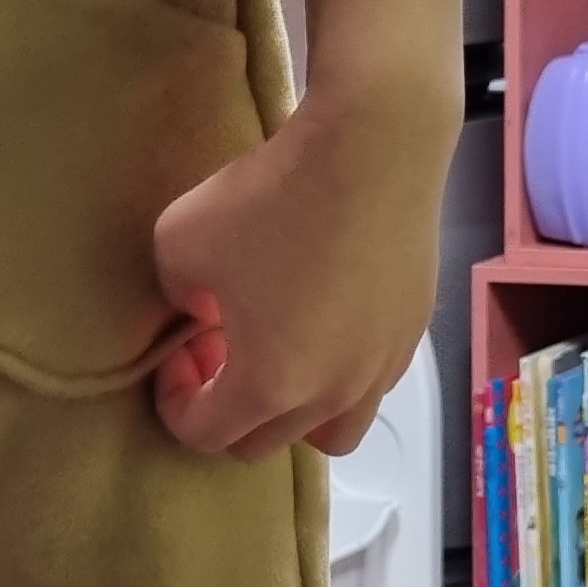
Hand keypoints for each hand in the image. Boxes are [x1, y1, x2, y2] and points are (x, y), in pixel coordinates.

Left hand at [149, 82, 451, 460]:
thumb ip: (177, 295)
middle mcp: (332, 393)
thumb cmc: (271, 195)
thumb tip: (206, 309)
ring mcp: (381, 365)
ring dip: (293, 409)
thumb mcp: (178, 241)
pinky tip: (321, 314)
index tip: (175, 354)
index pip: (205, 434)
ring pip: (333, 430)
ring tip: (276, 351)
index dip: (175, 402)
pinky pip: (369, 381)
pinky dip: (338, 371)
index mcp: (269, 386)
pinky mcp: (413, 330)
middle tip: (214, 349)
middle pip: (265, 442)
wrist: (374, 144)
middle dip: (227, 406)